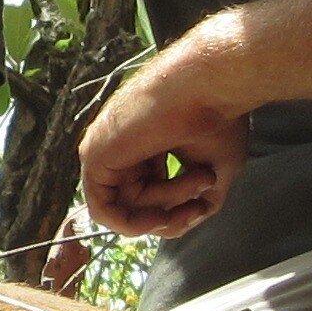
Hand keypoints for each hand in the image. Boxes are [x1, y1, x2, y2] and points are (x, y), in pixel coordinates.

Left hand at [80, 44, 249, 239]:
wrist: (210, 87)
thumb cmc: (217, 116)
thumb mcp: (214, 168)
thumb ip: (199, 198)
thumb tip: (191, 219)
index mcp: (146, 147)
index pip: (150, 197)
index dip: (177, 212)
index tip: (202, 205)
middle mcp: (123, 149)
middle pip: (139, 205)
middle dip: (173, 214)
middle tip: (199, 204)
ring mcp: (107, 150)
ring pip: (126, 208)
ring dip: (165, 211)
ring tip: (195, 184)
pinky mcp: (94, 155)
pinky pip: (103, 210)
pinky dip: (130, 223)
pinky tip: (158, 218)